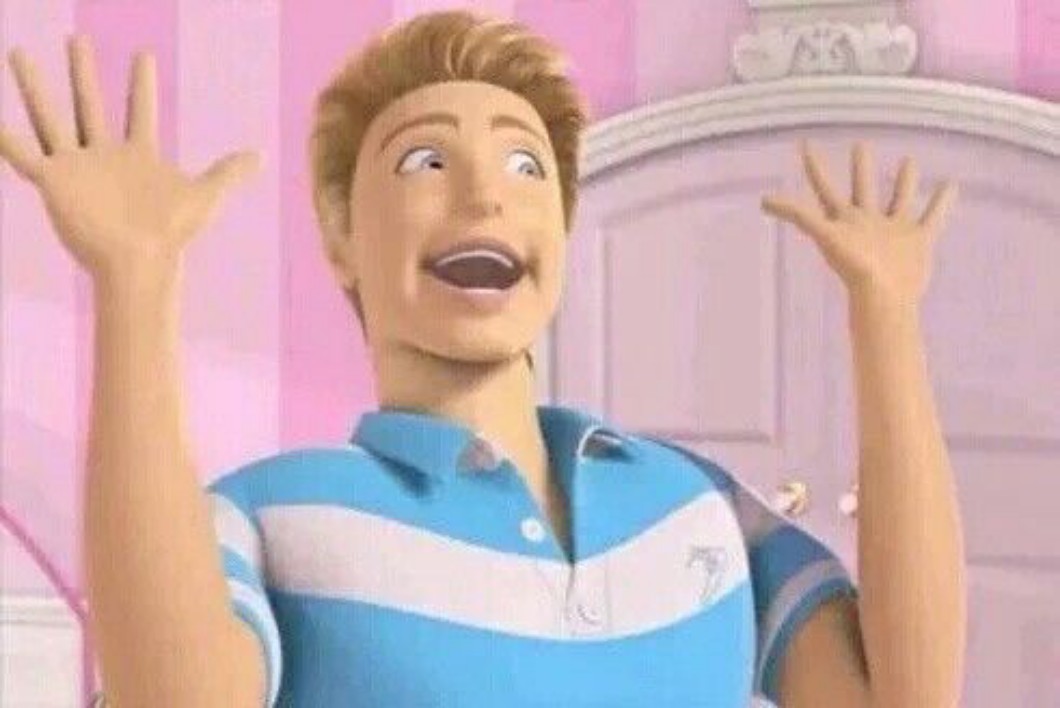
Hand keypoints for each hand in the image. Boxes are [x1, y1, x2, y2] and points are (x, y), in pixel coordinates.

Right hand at [0, 34, 260, 280]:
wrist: (142, 260)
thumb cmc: (172, 232)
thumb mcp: (206, 195)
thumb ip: (229, 172)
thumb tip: (261, 156)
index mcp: (139, 154)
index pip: (140, 109)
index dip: (142, 84)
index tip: (144, 55)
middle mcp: (105, 156)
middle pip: (90, 104)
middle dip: (84, 72)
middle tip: (77, 39)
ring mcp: (77, 168)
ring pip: (50, 118)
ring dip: (35, 88)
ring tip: (19, 53)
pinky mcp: (54, 183)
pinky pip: (23, 156)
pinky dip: (7, 140)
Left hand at [760, 140, 957, 311]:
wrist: (884, 297)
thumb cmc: (853, 268)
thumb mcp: (823, 234)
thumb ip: (796, 215)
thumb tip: (762, 200)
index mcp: (843, 219)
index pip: (824, 187)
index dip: (813, 166)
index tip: (804, 144)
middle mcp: (867, 222)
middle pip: (862, 187)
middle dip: (860, 167)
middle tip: (860, 145)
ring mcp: (894, 230)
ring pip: (899, 198)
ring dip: (904, 181)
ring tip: (909, 161)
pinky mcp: (919, 239)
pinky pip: (933, 216)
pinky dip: (942, 202)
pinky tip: (950, 186)